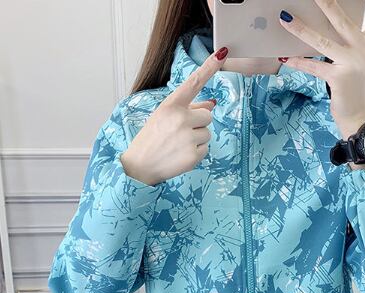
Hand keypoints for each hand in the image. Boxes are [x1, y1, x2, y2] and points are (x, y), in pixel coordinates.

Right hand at [120, 47, 228, 185]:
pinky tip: (181, 154)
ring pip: (207, 132)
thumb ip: (188, 108)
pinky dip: (196, 152)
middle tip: (180, 132)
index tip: (222, 54)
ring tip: (178, 144)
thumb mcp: (164, 117)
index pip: (194, 82)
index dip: (209, 67)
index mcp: (171, 105)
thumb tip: (212, 104)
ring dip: (197, 138)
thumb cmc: (151, 138)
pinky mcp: (194, 155)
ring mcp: (188, 137)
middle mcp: (180, 118)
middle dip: (198, 122)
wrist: (140, 165)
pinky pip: (205, 148)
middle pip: (208, 115)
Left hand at [278, 0, 364, 139]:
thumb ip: (353, 43)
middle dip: (327, 3)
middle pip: (343, 20)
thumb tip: (328, 25)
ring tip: (286, 19)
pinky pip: (313, 66)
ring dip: (301, 29)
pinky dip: (297, 62)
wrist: (360, 118)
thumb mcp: (362, 63)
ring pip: (322, 41)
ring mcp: (353, 64)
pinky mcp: (338, 78)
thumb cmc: (357, 90)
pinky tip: (285, 58)